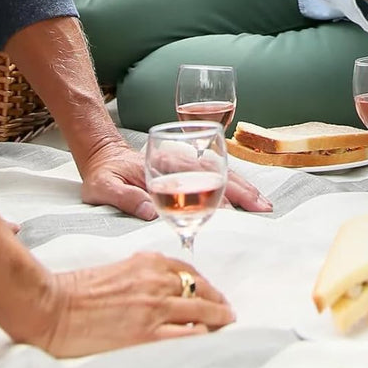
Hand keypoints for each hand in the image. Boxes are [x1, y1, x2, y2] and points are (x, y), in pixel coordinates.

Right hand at [30, 252, 234, 356]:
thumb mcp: (119, 268)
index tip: (212, 291)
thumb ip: (143, 272)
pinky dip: (199, 335)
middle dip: (217, 300)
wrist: (52, 306)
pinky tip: (206, 338)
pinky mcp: (145, 332)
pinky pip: (183, 334)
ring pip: (199, 309)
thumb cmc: (77, 289)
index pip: (188, 270)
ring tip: (224, 323)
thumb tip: (160, 282)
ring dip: (216, 317)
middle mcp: (156, 280)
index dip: (205, 283)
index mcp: (148, 262)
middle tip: (226, 310)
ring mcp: (153, 307)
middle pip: (199, 289)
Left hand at [79, 136, 271, 217]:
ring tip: (263, 204)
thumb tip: (151, 212)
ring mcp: (187, 165)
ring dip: (244, 188)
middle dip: (243, 191)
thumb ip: (126, 198)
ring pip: (222, 173)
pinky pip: (217, 175)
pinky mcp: (188, 170)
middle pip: (219, 174)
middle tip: (263, 208)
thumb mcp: (105, 187)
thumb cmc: (104, 174)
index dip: (217, 196)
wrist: (103, 155)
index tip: (234, 210)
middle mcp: (181, 163)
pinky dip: (235, 184)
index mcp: (164, 168)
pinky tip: (247, 196)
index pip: (198, 181)